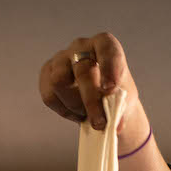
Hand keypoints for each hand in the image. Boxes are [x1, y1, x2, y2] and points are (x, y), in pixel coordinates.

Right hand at [38, 32, 149, 154]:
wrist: (100, 101)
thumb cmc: (115, 95)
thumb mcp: (124, 100)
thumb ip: (120, 108)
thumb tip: (115, 125)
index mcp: (104, 44)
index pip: (106, 47)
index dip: (108, 66)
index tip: (110, 89)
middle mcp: (81, 46)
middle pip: (81, 70)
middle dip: (91, 101)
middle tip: (100, 123)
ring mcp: (61, 58)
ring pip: (59, 81)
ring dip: (75, 104)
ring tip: (87, 113)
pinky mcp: (47, 73)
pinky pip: (49, 94)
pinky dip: (64, 110)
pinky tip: (76, 112)